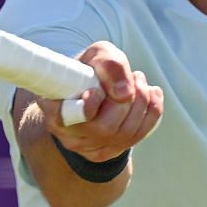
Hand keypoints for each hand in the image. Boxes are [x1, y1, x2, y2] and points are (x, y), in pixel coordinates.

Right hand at [50, 41, 163, 161]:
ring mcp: (89, 148)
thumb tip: (126, 93)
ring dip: (142, 103)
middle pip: (105, 127)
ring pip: (125, 134)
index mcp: (55, 109)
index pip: (67, 119)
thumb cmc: (90, 70)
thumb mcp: (96, 55)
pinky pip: (137, 137)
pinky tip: (152, 94)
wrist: (89, 88)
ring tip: (140, 80)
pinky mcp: (109, 152)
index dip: (88, 107)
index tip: (97, 90)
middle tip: (134, 76)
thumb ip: (109, 64)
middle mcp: (68, 135)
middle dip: (127, 100)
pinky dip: (151, 113)